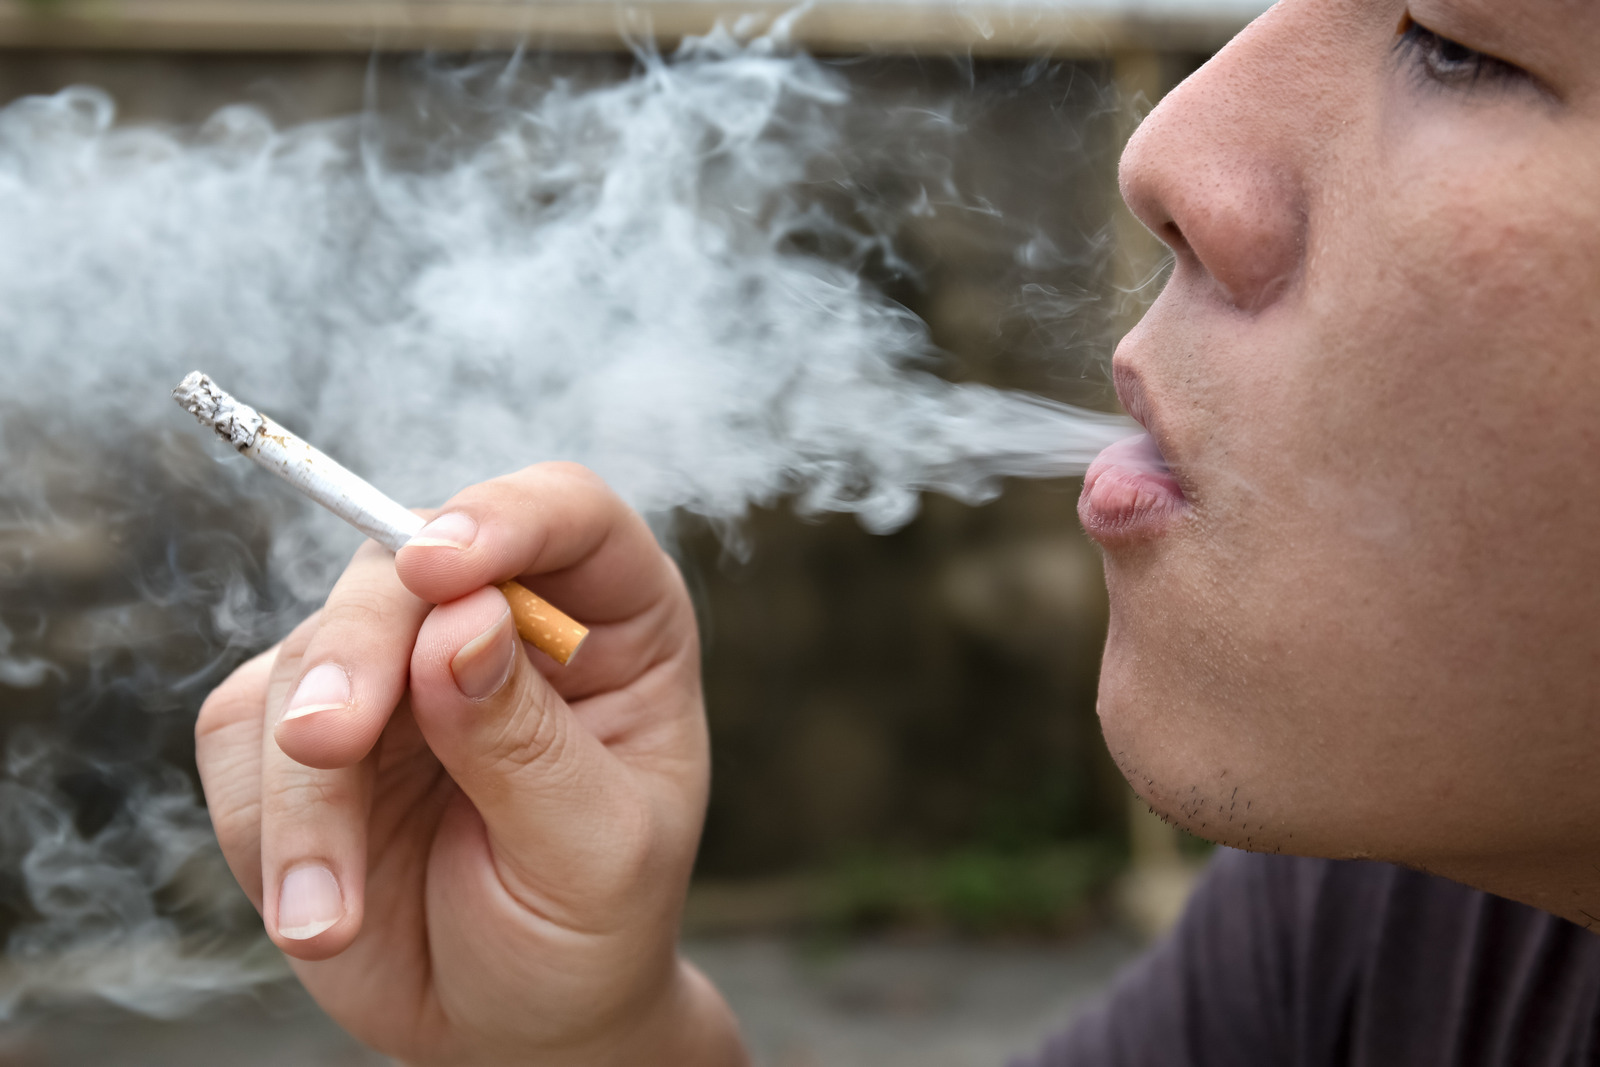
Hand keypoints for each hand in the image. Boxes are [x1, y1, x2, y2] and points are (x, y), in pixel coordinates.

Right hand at [195, 463, 745, 1065]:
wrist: (511, 1026)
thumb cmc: (589, 929)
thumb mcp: (594, 852)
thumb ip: (528, 742)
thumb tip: (458, 623)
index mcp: (612, 622)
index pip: (566, 515)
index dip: (505, 518)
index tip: (440, 571)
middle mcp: (498, 620)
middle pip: (403, 567)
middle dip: (358, 654)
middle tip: (327, 743)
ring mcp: (394, 669)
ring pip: (309, 662)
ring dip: (307, 794)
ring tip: (332, 919)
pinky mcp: (301, 729)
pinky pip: (242, 740)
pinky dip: (267, 832)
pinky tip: (319, 910)